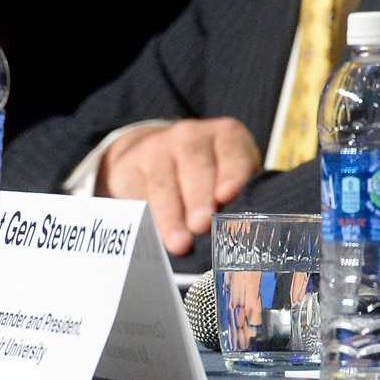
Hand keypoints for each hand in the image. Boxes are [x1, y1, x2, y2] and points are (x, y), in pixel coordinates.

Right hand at [96, 118, 261, 253]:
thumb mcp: (231, 175)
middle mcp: (191, 136)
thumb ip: (243, 197)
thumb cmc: (209, 174)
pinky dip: (146, 218)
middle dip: (199, 198)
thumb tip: (250, 234)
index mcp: (226, 135)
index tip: (227, 196)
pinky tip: (153, 236)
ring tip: (180, 244)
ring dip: (172, 216)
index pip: (233, 152)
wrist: (155, 152)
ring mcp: (157, 149)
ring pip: (164, 184)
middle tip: (202, 225)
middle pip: (196, 167)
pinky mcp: (129, 168)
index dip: (232, 174)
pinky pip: (137, 195)